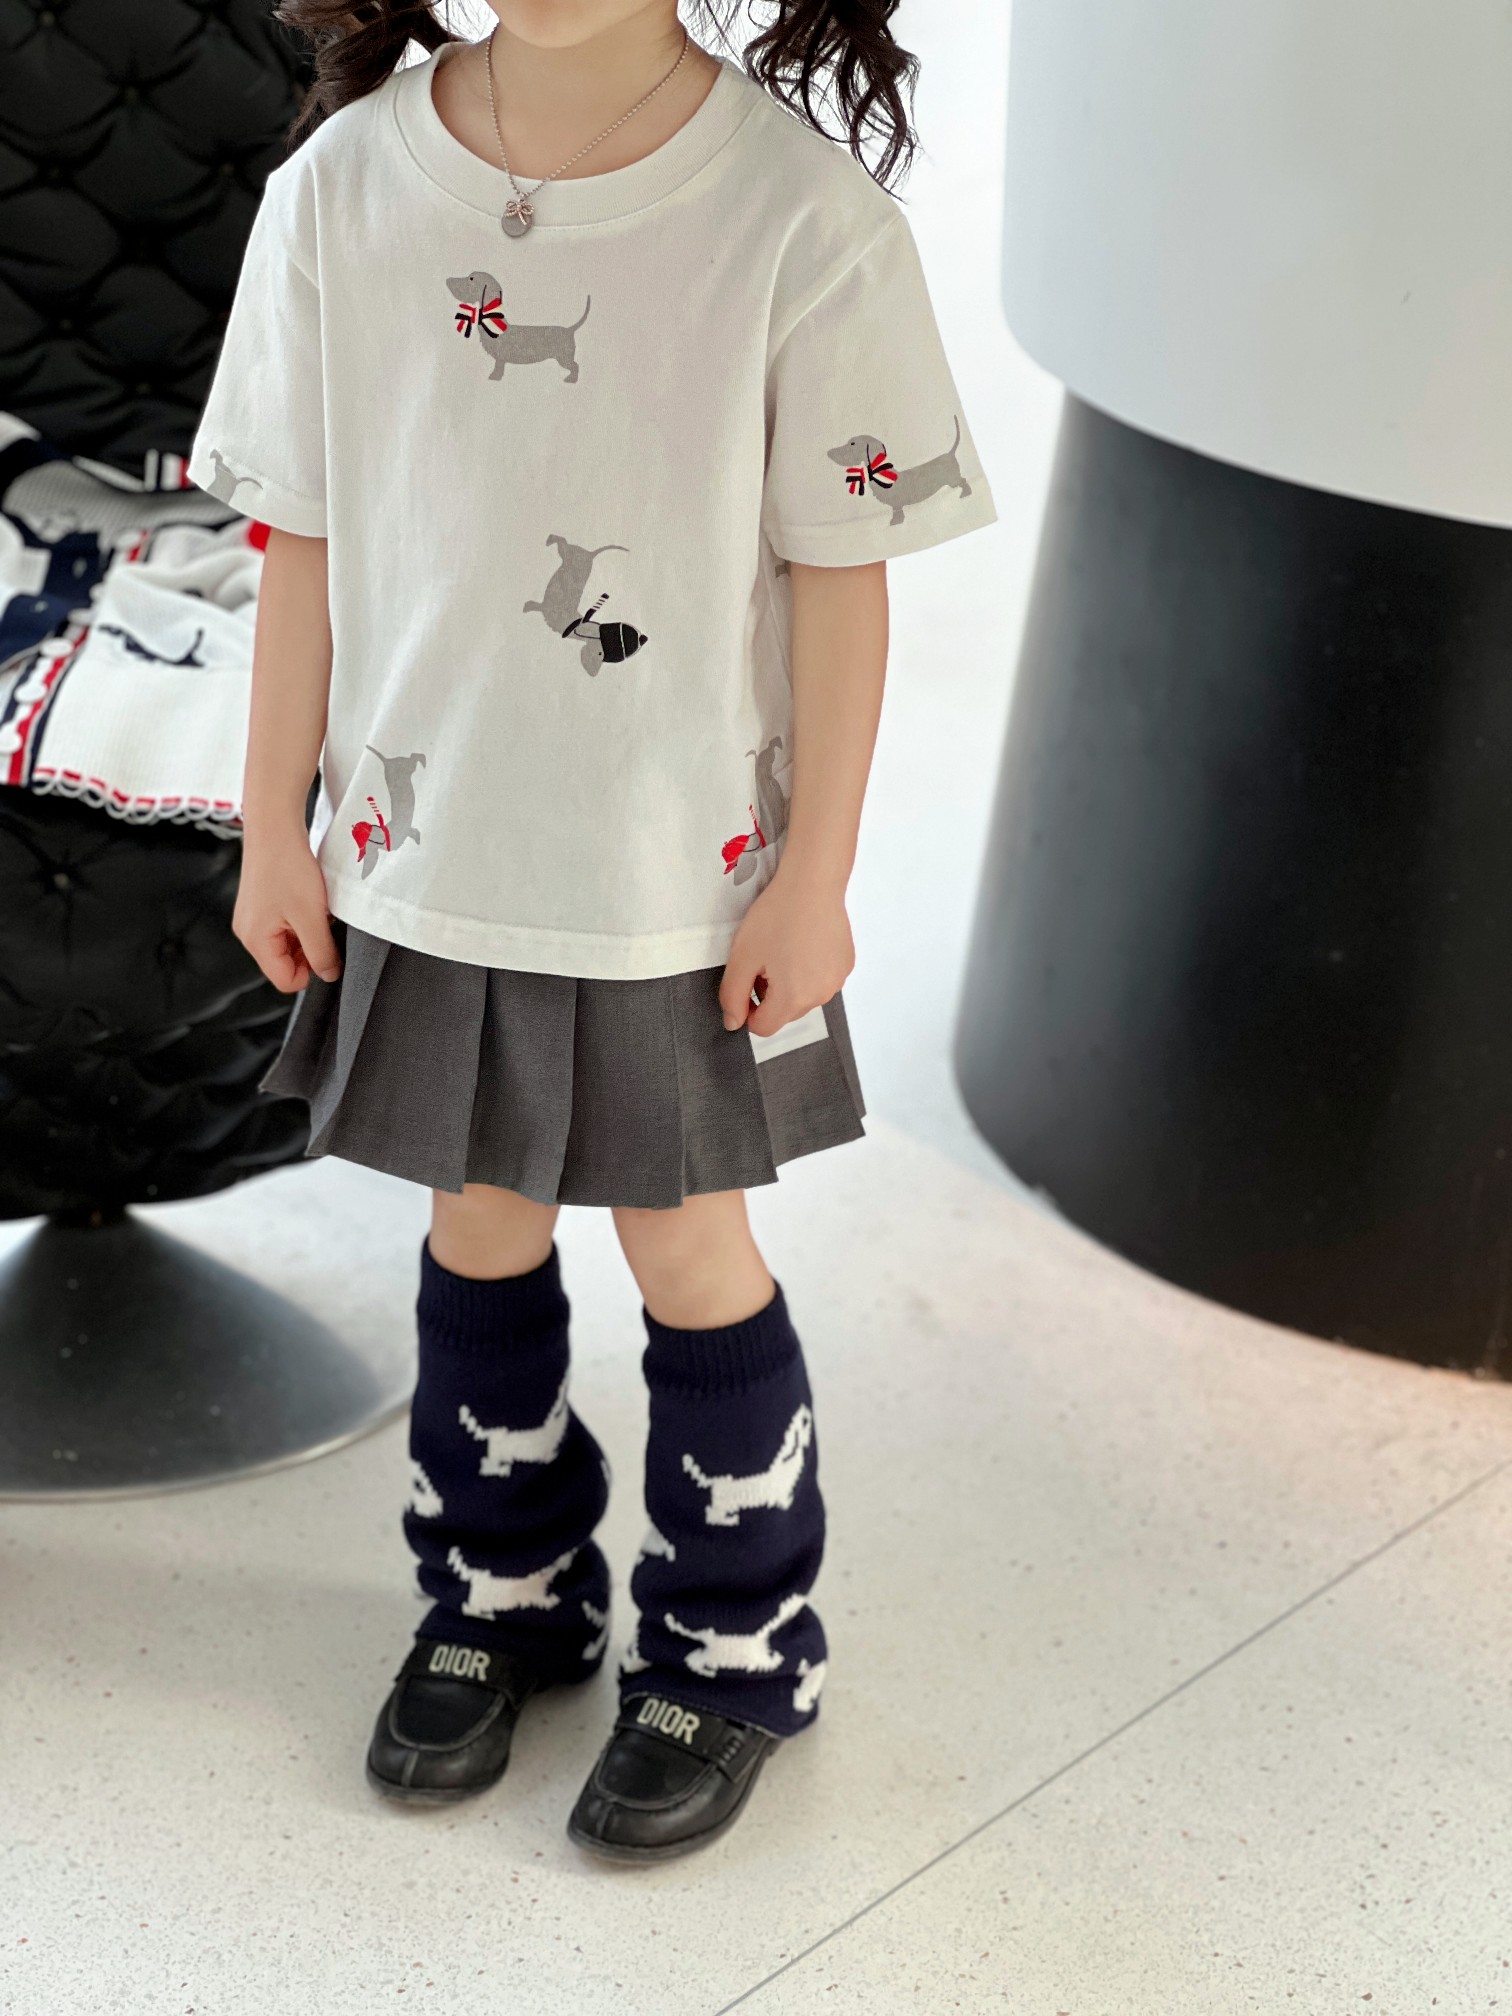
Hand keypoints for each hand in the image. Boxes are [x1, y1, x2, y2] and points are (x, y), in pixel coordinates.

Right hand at [233, 825, 341, 992]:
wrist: (274, 827)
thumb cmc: (288, 869)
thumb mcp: (311, 917)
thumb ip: (321, 952)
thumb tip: (328, 975)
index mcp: (255, 941)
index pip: (286, 980)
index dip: (312, 972)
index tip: (328, 950)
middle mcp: (248, 933)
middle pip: (285, 963)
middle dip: (309, 951)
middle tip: (323, 925)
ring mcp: (252, 918)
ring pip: (287, 944)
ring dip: (307, 934)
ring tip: (316, 910)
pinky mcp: (260, 904)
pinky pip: (284, 926)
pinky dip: (300, 919)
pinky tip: (309, 900)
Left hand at [717, 862, 853, 1036]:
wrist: (811, 883)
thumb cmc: (777, 915)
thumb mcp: (741, 957)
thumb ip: (732, 996)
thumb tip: (733, 1022)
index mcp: (793, 998)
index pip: (763, 1028)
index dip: (747, 1010)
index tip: (745, 983)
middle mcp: (820, 996)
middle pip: (784, 1013)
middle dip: (769, 995)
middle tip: (763, 959)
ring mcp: (836, 981)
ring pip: (804, 997)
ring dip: (790, 984)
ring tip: (783, 949)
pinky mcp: (845, 965)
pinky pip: (820, 981)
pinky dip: (809, 971)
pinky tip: (802, 943)